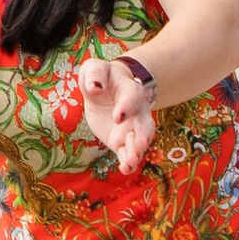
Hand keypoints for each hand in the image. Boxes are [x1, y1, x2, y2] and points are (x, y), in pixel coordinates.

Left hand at [74, 56, 156, 171]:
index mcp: (130, 91)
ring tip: (131, 161)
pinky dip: (129, 163)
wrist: (107, 91)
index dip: (126, 107)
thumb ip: (95, 74)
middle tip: (138, 145)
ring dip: (137, 152)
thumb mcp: (94, 69)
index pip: (132, 98)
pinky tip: (125, 170)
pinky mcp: (122, 142)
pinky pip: (128, 154)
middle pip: (144, 124)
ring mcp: (131, 129)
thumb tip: (95, 88)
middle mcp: (136, 112)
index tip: (117, 116)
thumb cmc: (101, 77)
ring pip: (139, 142)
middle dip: (142, 135)